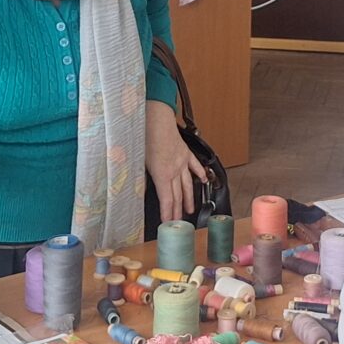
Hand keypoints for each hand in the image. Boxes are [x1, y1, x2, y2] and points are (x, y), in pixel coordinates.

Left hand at [145, 103, 207, 222]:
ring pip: (187, 184)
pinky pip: (195, 166)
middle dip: (177, 210)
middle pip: (177, 195)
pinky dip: (200, 174)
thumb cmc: (146, 138)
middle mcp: (175, 170)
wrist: (157, 120)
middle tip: (178, 222)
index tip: (167, 223)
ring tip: (190, 210)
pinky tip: (203, 181)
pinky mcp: (186, 153)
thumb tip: (142, 190)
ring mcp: (183, 162)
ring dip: (188, 198)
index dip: (167, 213)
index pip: (166, 199)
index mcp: (162, 174)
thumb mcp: (140, 161)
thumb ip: (144, 178)